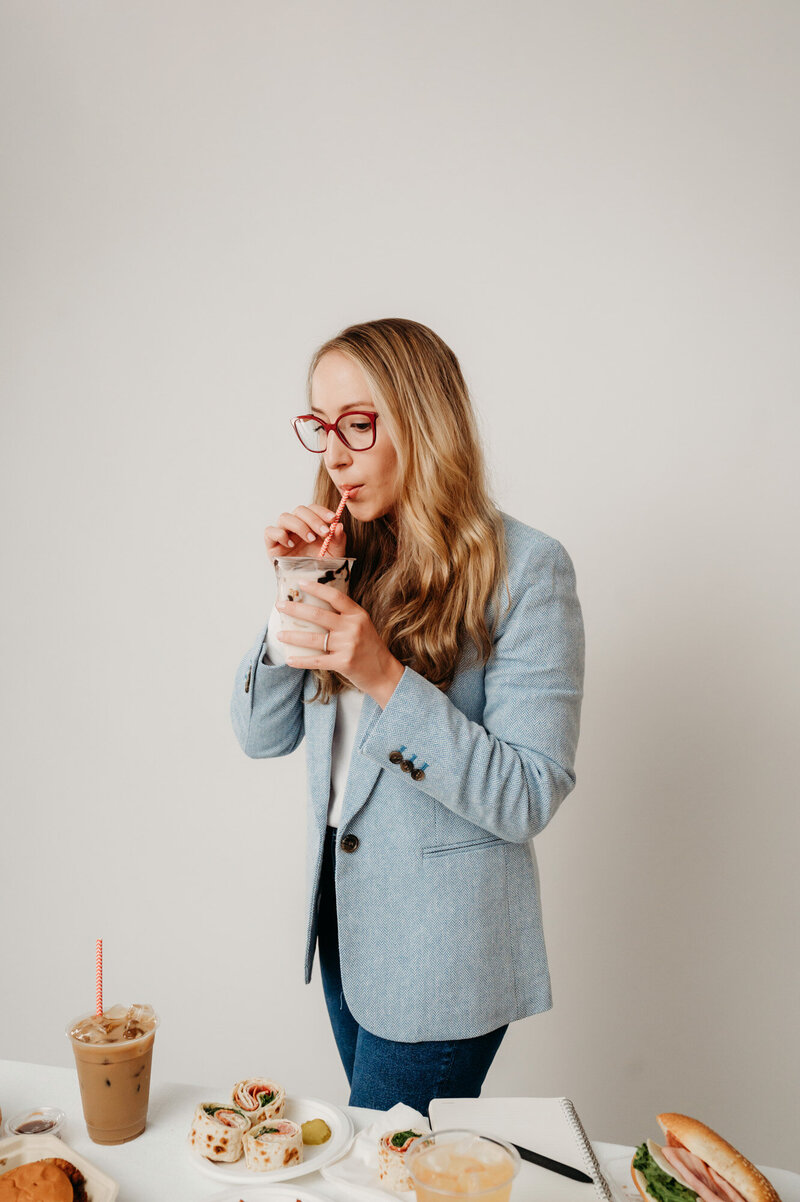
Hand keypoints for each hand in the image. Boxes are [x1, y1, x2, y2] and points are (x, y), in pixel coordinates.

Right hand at [264, 504, 346, 559]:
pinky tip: (291, 544)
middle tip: (324, 532)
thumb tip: (339, 525)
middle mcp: (296, 527)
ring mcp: (283, 534)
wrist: (310, 585)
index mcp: (310, 525)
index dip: (322, 511)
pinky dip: (279, 534)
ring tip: (310, 539)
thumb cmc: (321, 567)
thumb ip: (338, 540)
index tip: (333, 518)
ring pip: (284, 517)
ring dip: (299, 526)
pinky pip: (269, 531)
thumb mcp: (335, 554)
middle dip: (313, 519)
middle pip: (299, 510)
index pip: (313, 509)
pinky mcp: (272, 545)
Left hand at [276, 579, 403, 708]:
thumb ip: (343, 616)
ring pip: (313, 638)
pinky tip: (289, 659)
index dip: (317, 588)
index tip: (300, 583)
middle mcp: (352, 627)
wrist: (383, 672)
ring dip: (292, 635)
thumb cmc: (369, 647)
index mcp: (357, 614)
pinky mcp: (343, 663)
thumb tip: (314, 606)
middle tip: (280, 605)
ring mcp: (348, 645)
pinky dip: (301, 660)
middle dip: (295, 609)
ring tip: (279, 634)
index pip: (335, 596)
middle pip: (318, 615)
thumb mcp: (362, 625)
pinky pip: (316, 661)